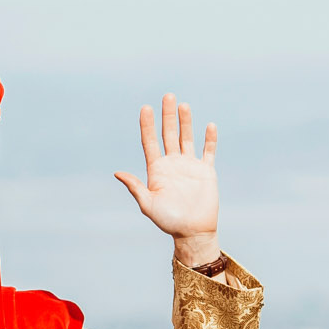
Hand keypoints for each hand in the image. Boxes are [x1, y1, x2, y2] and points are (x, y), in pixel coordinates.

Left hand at [114, 93, 219, 263]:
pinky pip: (209, 151)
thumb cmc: (168, 221)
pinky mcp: (206, 171)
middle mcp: (172, 164)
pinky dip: (210, 139)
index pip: (150, 142)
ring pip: (187, 138)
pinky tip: (209, 125)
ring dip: (186, 122)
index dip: (147, 125)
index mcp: (156, 170)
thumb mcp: (148, 204)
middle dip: (167, 116)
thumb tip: (117, 172)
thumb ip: (135, 187)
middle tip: (167, 96)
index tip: (145, 108)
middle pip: (168, 134)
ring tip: (183, 105)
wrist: (192, 232)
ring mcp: (189, 166)